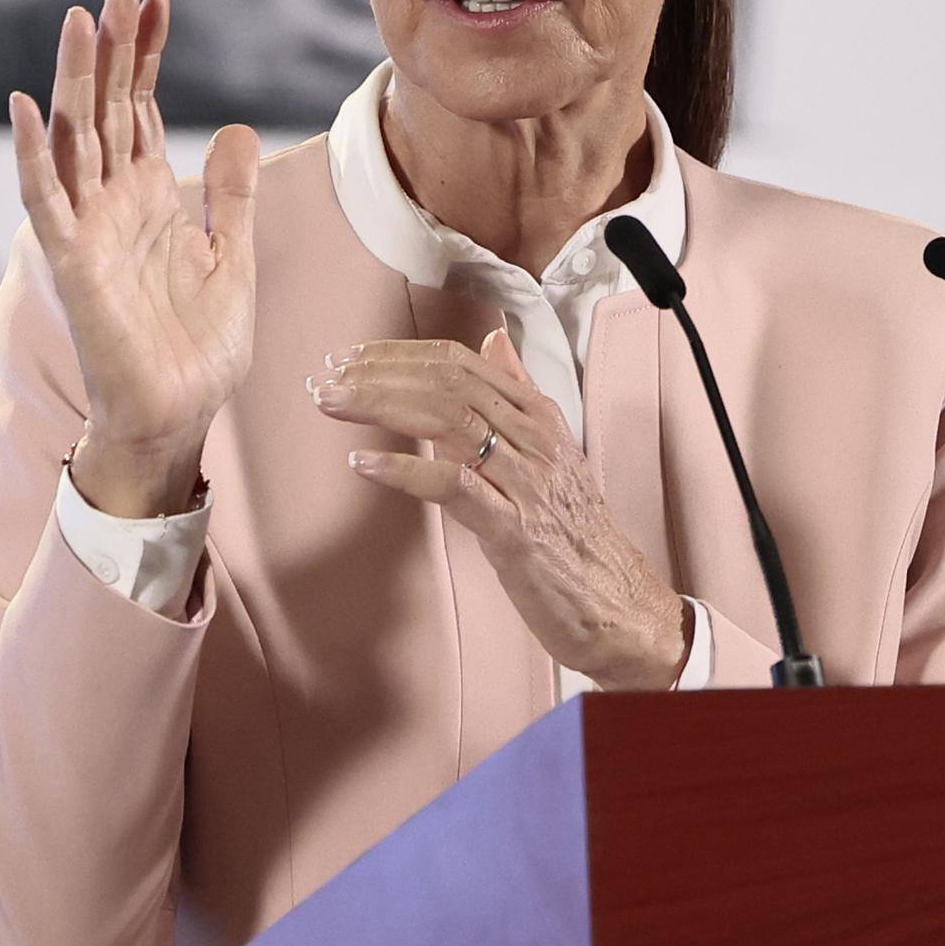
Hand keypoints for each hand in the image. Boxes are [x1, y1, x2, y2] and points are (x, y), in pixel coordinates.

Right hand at [9, 0, 259, 513]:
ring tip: (81, 20)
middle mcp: (114, 202)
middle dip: (114, 47)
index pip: (143, 107)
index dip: (146, 54)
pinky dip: (36, 156)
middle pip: (109, 107)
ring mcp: (90, 229)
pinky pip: (47, 201)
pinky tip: (29, 108)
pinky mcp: (74, 263)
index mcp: (151, 196)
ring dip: (76, 80)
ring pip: (76, 138)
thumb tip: (238, 126)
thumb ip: (232, 193)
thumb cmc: (199, 345)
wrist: (181, 413)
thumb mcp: (232, 254)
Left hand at [308, 328, 688, 688]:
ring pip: (447, 420)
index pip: (461, 362)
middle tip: (326, 377)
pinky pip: (453, 486)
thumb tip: (494, 341)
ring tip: (331, 404)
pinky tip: (364, 463)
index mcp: (540, 417)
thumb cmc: (576, 533)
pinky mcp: (515, 529)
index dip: (400, 354)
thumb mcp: (552, 452)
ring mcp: (526, 483)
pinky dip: (404, 469)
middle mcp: (535, 440)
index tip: (352, 358)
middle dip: (379, 375)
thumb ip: (520, 393)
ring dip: (379, 407)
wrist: (618, 604)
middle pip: (448, 382)